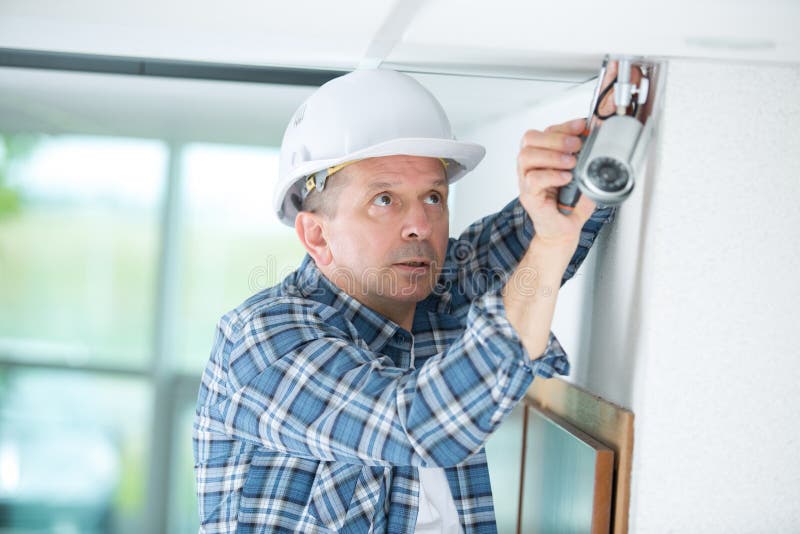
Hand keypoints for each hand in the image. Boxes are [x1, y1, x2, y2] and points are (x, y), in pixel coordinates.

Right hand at [516, 117, 595, 246]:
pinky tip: (565, 178)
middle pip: (530, 139)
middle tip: (576, 146)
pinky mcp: (529, 196)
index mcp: (542, 156)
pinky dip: (551, 176)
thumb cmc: (572, 203)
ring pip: (527, 156)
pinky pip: (533, 180)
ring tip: (570, 163)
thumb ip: (588, 155)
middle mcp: (531, 166)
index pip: (545, 131)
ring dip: (552, 155)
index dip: (564, 126)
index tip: (582, 126)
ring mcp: (527, 180)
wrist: (565, 229)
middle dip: (556, 138)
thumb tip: (599, 135)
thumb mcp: (584, 173)